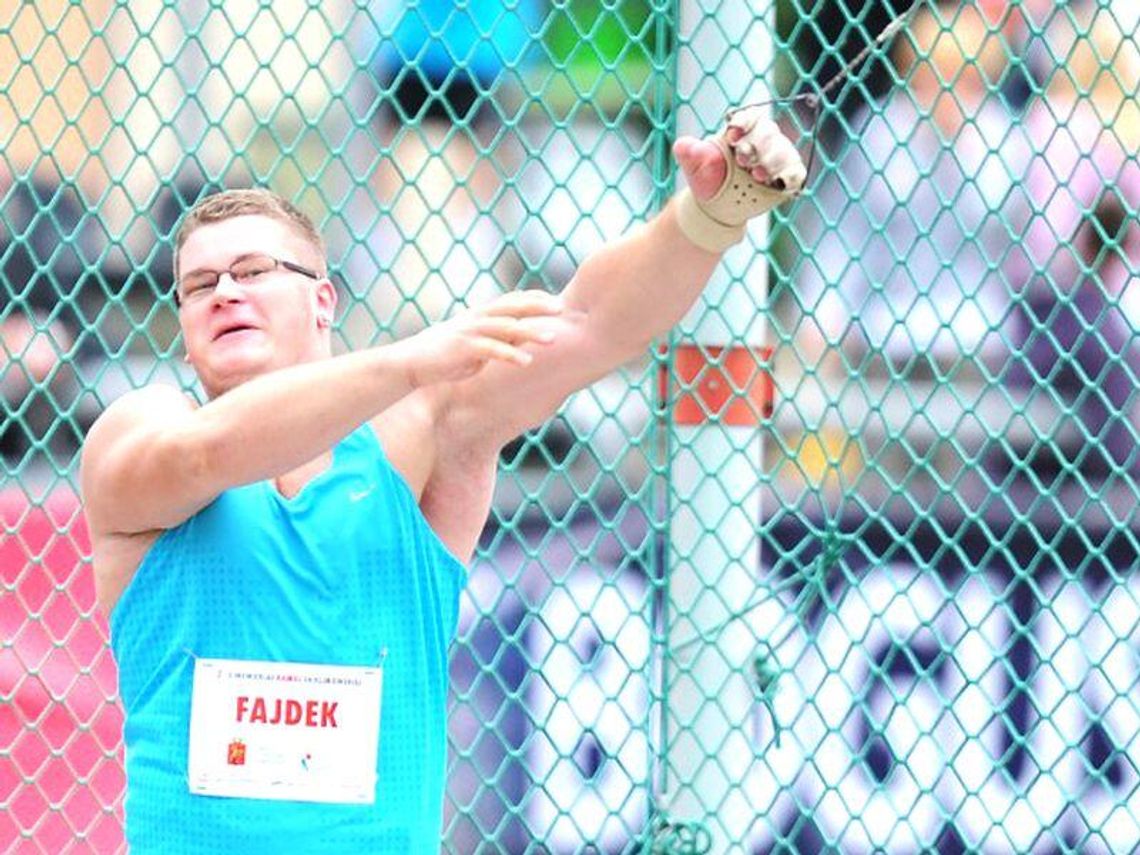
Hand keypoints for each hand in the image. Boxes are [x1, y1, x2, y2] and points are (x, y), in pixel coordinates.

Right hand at [397, 290, 562, 386]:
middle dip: (538, 307)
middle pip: (513, 307)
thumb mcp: (474, 344)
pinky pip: (491, 350)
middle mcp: (477, 317)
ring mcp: (470, 331)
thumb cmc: (444, 355)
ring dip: (531, 332)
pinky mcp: (463, 348)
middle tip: (562, 309)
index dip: (535, 298)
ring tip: (553, 339)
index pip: (512, 300)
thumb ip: (495, 339)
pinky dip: (510, 354)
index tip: (557, 301)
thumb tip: (516, 341)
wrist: (411, 362)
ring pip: (506, 327)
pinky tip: (526, 362)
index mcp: (481, 314)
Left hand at [672, 106, 806, 251]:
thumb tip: (682, 145)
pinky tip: (775, 182)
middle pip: (769, 132)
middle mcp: (763, 140)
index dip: (745, 123)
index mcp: (742, 130)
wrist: (716, 205)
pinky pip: (796, 172)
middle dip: (757, 145)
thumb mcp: (696, 165)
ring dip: (772, 162)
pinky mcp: (786, 177)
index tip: (732, 137)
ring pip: (785, 151)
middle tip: (741, 160)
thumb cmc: (707, 178)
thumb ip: (690, 153)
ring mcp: (776, 158)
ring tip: (756, 176)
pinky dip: (788, 176)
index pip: (751, 115)